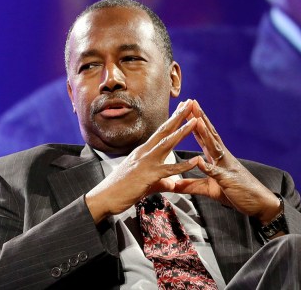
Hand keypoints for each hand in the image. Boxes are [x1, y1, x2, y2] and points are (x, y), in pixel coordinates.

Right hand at [84, 100, 199, 222]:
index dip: (172, 119)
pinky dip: (183, 165)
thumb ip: (161, 181)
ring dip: (182, 131)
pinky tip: (195, 160)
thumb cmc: (120, 189)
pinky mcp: (148, 176)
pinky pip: (169, 169)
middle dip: (179, 116)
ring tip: (196, 121)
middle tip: (191, 102)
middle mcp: (145, 152)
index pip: (161, 131)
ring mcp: (146, 163)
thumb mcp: (144, 182)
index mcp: (143, 151)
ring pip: (168, 143)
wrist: (103, 198)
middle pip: (165, 131)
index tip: (183, 106)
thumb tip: (171, 183)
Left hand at [170, 100, 282, 225]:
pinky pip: (217, 173)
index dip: (195, 123)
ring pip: (214, 147)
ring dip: (205, 134)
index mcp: (217, 158)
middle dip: (200, 119)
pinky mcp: (228, 180)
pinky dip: (208, 167)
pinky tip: (201, 161)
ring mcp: (226, 167)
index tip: (187, 109)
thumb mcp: (209, 189)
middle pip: (209, 135)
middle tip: (191, 103)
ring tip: (197, 121)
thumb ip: (191, 185)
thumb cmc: (235, 192)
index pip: (204, 136)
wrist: (257, 202)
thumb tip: (173, 184)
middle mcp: (222, 157)